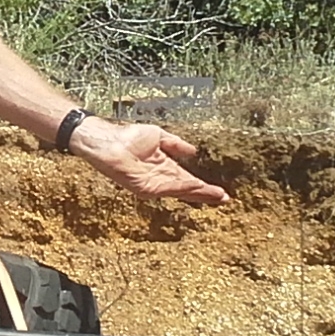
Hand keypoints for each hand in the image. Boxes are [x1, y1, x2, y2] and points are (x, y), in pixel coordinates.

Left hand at [69, 118, 227, 205]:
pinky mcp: (144, 187)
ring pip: (180, 191)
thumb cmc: (128, 136)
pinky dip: (182, 187)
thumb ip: (176, 145)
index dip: (204, 186)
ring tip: (217, 195)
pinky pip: (167, 187)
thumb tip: (194, 151)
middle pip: (188, 190)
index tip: (221, 191)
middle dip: (206, 194)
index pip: (188, 180)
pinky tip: (196, 185)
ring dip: (199, 193)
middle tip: (225, 199)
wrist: (109, 140)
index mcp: (165, 168)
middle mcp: (161, 179)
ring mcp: (152, 185)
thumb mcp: (159, 138)